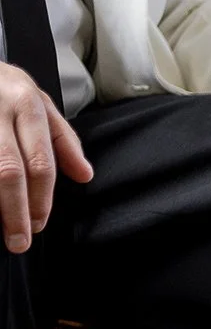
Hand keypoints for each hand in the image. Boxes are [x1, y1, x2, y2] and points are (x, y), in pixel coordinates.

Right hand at [0, 63, 93, 254]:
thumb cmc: (6, 88)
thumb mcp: (39, 103)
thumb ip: (63, 140)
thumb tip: (84, 175)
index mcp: (28, 105)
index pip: (40, 163)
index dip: (40, 200)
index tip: (38, 225)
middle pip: (9, 170)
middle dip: (16, 211)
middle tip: (19, 240)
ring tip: (0, 229)